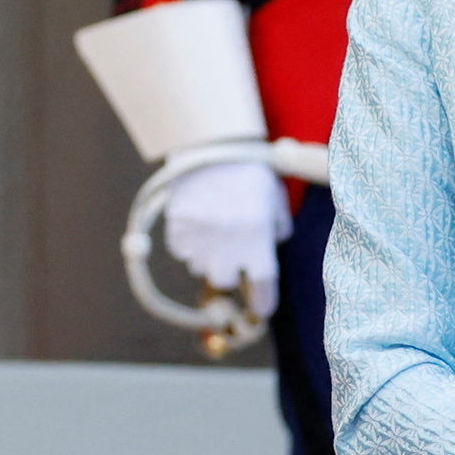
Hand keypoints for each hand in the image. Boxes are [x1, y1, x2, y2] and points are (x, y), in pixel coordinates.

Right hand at [163, 157, 290, 299]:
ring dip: (206, 254)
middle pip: (222, 281)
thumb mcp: (275, 199)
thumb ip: (278, 227)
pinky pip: (181, 249)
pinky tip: (197, 216)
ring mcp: (199, 242)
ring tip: (213, 223)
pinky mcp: (176, 231)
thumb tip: (272, 245)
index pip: (263, 289)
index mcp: (258, 244)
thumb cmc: (249, 171)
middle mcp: (227, 250)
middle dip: (227, 270)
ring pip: (199, 266)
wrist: (212, 146)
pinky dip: (187, 240)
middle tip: (230, 248)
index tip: (260, 308)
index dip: (262, 302)